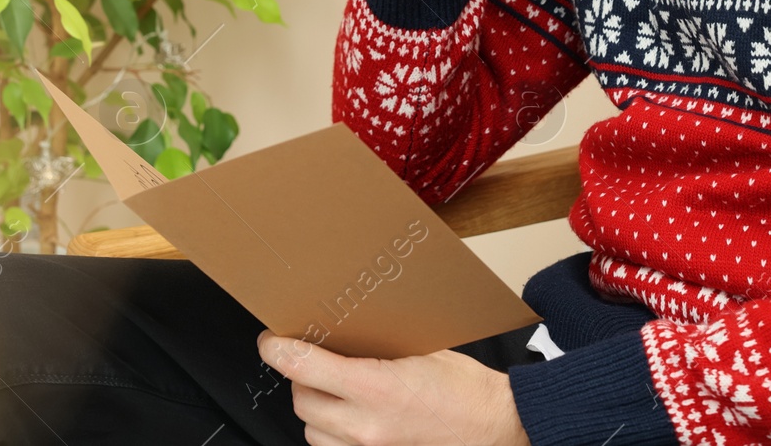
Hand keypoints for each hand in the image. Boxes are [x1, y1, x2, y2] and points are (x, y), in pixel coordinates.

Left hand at [256, 329, 531, 445]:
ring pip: (312, 432)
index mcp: (377, 387)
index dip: (278, 350)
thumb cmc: (468, 390)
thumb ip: (374, 349)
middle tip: (311, 359)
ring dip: (315, 409)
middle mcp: (367, 425)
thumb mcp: (419, 351)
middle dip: (300, 378)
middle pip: (301, 401)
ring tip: (332, 390)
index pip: (303, 366)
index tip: (271, 342)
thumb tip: (340, 337)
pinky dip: (333, 433)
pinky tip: (348, 417)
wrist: (498, 426)